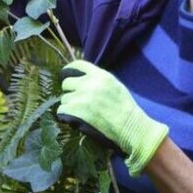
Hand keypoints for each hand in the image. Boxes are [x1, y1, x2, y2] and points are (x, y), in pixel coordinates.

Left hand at [57, 60, 168, 175]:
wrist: (130, 127)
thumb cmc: (126, 109)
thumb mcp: (115, 86)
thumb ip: (99, 80)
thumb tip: (83, 79)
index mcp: (100, 75)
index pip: (78, 65)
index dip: (69, 71)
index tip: (67, 77)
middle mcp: (89, 83)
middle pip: (66, 83)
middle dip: (70, 92)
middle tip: (77, 101)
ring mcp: (81, 97)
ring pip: (64, 99)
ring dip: (70, 106)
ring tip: (81, 113)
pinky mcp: (76, 111)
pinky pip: (62, 111)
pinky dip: (66, 116)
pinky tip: (75, 120)